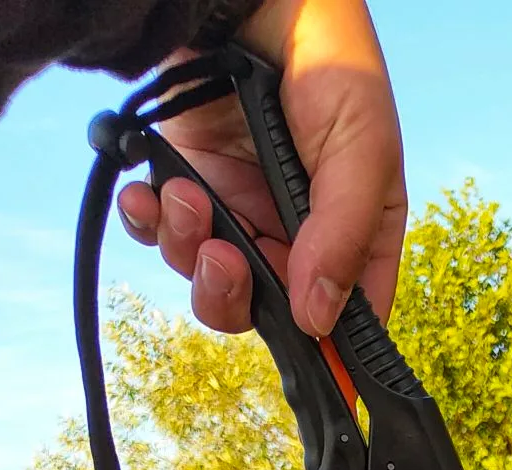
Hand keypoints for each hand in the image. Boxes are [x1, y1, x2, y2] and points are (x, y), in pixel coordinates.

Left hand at [116, 0, 405, 336]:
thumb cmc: (332, 63)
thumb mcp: (361, 150)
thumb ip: (341, 237)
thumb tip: (317, 322)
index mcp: (355, 236)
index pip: (346, 319)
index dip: (327, 349)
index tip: (309, 364)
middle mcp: (297, 235)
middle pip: (268, 313)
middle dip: (237, 296)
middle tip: (224, 258)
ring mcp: (241, 212)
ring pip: (209, 279)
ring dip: (189, 250)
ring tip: (186, 195)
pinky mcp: (189, 183)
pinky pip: (163, 233)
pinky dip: (149, 223)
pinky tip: (150, 195)